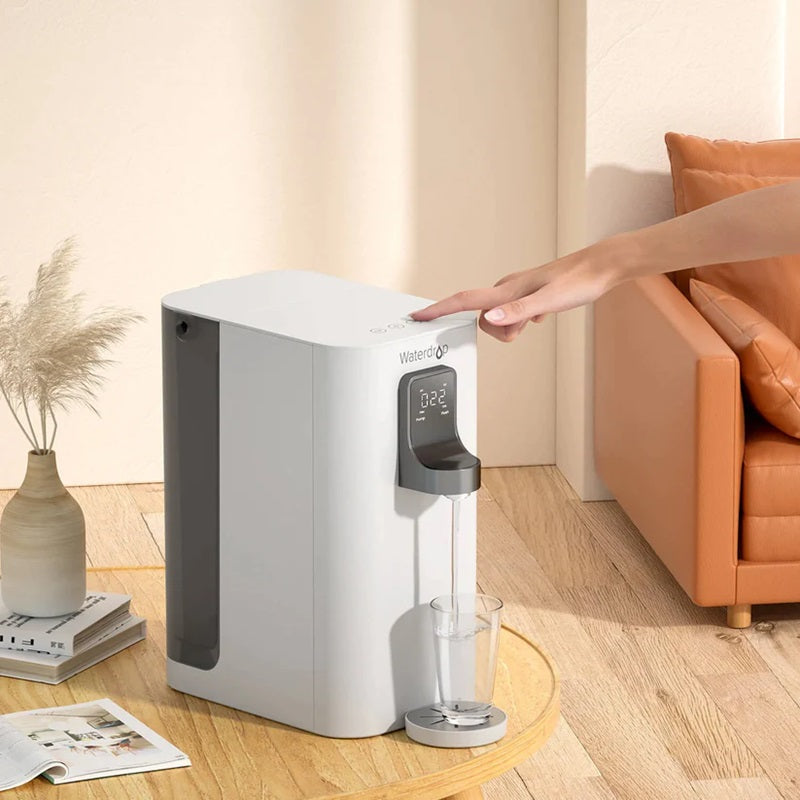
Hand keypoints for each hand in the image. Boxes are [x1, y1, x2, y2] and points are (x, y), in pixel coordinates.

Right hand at [410, 243, 620, 341]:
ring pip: (499, 317)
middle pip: (483, 317)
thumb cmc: (579, 282)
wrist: (602, 267)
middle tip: (523, 329)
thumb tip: (490, 319)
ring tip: (538, 320)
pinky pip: (513, 314)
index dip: (439, 309)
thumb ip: (518, 312)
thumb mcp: (548, 301)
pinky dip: (522, 321)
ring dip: (512, 327)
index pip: (465, 301)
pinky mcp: (529, 294)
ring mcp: (518, 291)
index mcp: (507, 290)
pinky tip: (541, 315)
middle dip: (497, 331)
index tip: (418, 315)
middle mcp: (508, 288)